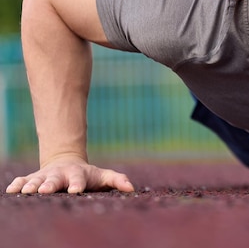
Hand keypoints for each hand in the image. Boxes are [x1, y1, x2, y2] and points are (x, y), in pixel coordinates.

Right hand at [5, 156, 134, 193]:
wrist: (67, 162)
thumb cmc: (88, 175)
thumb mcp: (103, 176)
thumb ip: (117, 180)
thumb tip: (131, 188)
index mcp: (77, 174)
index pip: (78, 179)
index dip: (77, 184)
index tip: (75, 190)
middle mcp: (60, 175)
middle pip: (54, 179)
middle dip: (49, 184)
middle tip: (44, 190)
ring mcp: (45, 176)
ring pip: (37, 180)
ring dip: (31, 185)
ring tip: (26, 191)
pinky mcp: (34, 178)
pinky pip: (24, 180)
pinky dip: (18, 184)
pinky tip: (11, 189)